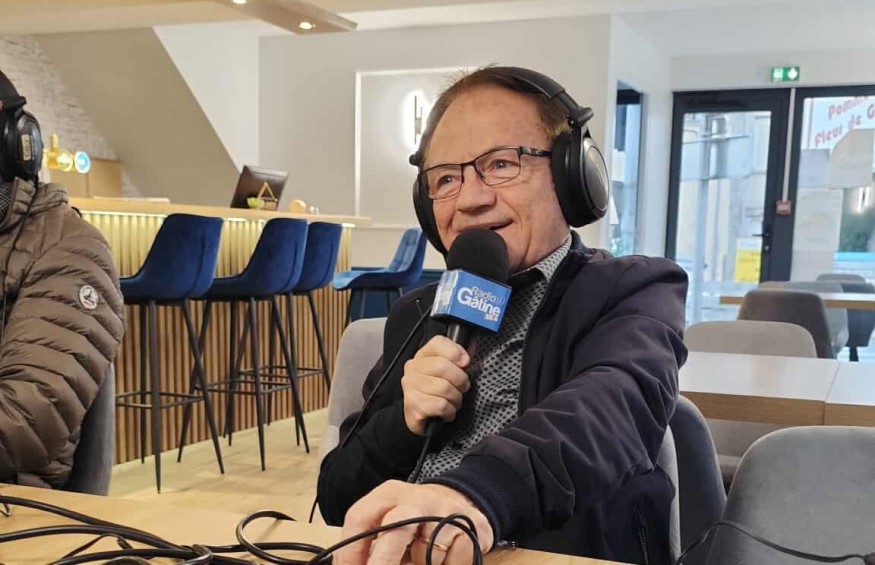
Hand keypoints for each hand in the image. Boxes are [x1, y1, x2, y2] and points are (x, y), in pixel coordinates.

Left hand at [335, 480, 493, 564]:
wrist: (458, 502)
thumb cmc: (414, 522)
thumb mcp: (389, 525)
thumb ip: (371, 546)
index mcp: (389, 494)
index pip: (360, 517)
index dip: (350, 551)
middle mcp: (417, 497)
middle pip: (396, 527)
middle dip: (383, 560)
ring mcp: (446, 508)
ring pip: (429, 552)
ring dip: (425, 563)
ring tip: (426, 556)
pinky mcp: (471, 522)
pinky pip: (454, 559)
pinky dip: (450, 564)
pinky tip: (447, 554)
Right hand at [401, 336, 470, 435]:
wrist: (420, 417)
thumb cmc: (438, 391)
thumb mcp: (450, 371)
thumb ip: (460, 358)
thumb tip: (472, 343)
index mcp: (423, 355)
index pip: (438, 342)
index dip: (456, 351)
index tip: (465, 363)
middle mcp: (413, 368)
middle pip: (443, 366)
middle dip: (460, 380)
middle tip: (462, 388)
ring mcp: (410, 386)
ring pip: (444, 388)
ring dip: (456, 398)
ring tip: (453, 401)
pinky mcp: (412, 405)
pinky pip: (440, 405)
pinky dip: (449, 411)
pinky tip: (446, 412)